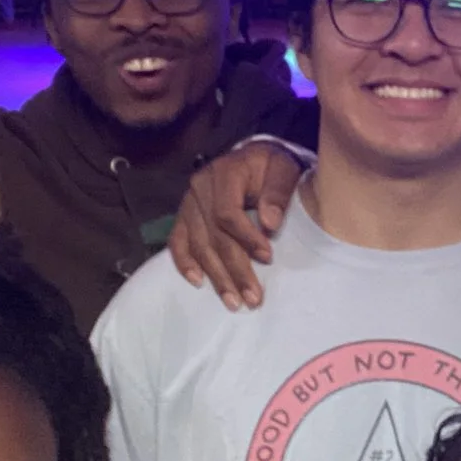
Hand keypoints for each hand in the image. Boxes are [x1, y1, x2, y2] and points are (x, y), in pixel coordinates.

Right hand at [169, 142, 303, 309]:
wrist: (255, 158)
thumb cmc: (272, 166)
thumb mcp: (283, 169)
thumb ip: (278, 192)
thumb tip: (270, 223)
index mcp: (224, 173)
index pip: (227, 213)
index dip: (246, 238)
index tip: (267, 258)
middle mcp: (200, 187)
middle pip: (213, 235)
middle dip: (234, 269)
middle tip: (252, 298)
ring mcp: (188, 202)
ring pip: (197, 245)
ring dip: (215, 276)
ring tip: (233, 302)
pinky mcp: (184, 216)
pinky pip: (177, 242)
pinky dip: (185, 263)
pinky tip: (198, 282)